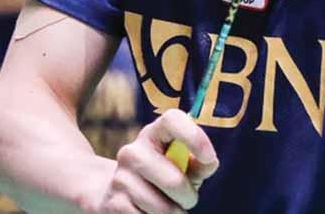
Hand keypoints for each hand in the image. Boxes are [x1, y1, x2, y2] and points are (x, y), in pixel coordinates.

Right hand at [94, 109, 218, 212]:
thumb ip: (199, 163)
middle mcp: (133, 152)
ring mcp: (120, 178)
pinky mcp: (114, 204)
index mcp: (153, 134)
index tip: (209, 157)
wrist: (116, 193)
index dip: (194, 137)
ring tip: (168, 207)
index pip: (172, 120)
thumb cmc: (162, 177)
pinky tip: (149, 213)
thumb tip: (210, 162)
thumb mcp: (181, 166)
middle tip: (187, 199)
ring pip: (164, 209)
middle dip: (189, 198)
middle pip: (174, 182)